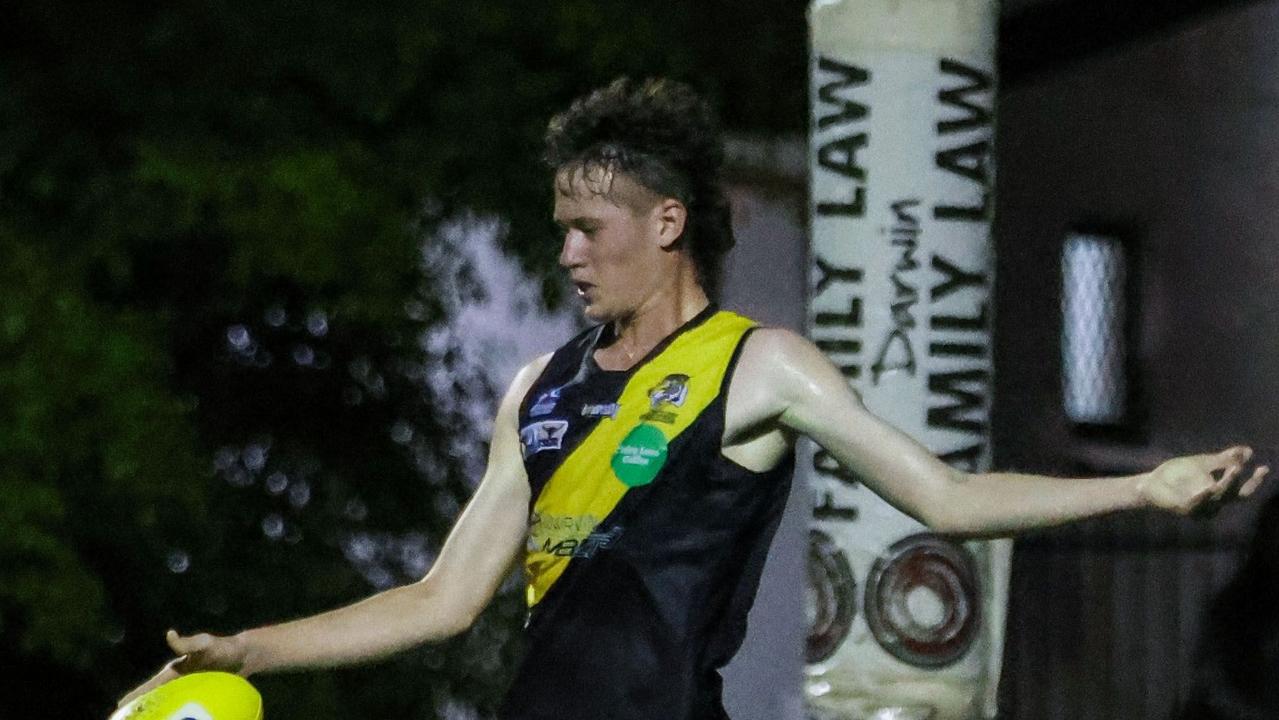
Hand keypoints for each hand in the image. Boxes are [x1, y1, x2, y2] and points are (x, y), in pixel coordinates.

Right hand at [116, 629, 247, 707]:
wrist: (246, 655)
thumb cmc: (225, 648)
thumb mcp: (206, 644)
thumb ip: (189, 643)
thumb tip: (169, 635)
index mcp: (175, 671)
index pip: (151, 686)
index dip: (135, 696)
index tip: (118, 707)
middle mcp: (179, 681)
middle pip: (156, 697)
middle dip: (140, 708)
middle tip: (126, 719)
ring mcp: (190, 689)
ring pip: (170, 704)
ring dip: (159, 712)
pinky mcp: (202, 695)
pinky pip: (187, 708)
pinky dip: (180, 714)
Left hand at [1140, 446, 1268, 514]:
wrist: (1151, 482)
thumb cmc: (1178, 474)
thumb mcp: (1203, 463)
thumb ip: (1224, 459)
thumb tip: (1249, 450)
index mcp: (1218, 493)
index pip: (1242, 490)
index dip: (1254, 480)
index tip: (1263, 467)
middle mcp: (1213, 503)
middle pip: (1236, 496)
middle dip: (1249, 483)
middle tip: (1259, 470)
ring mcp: (1199, 507)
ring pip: (1218, 496)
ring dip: (1227, 482)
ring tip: (1235, 468)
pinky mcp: (1184, 508)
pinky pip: (1196, 502)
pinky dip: (1203, 495)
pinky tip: (1209, 486)